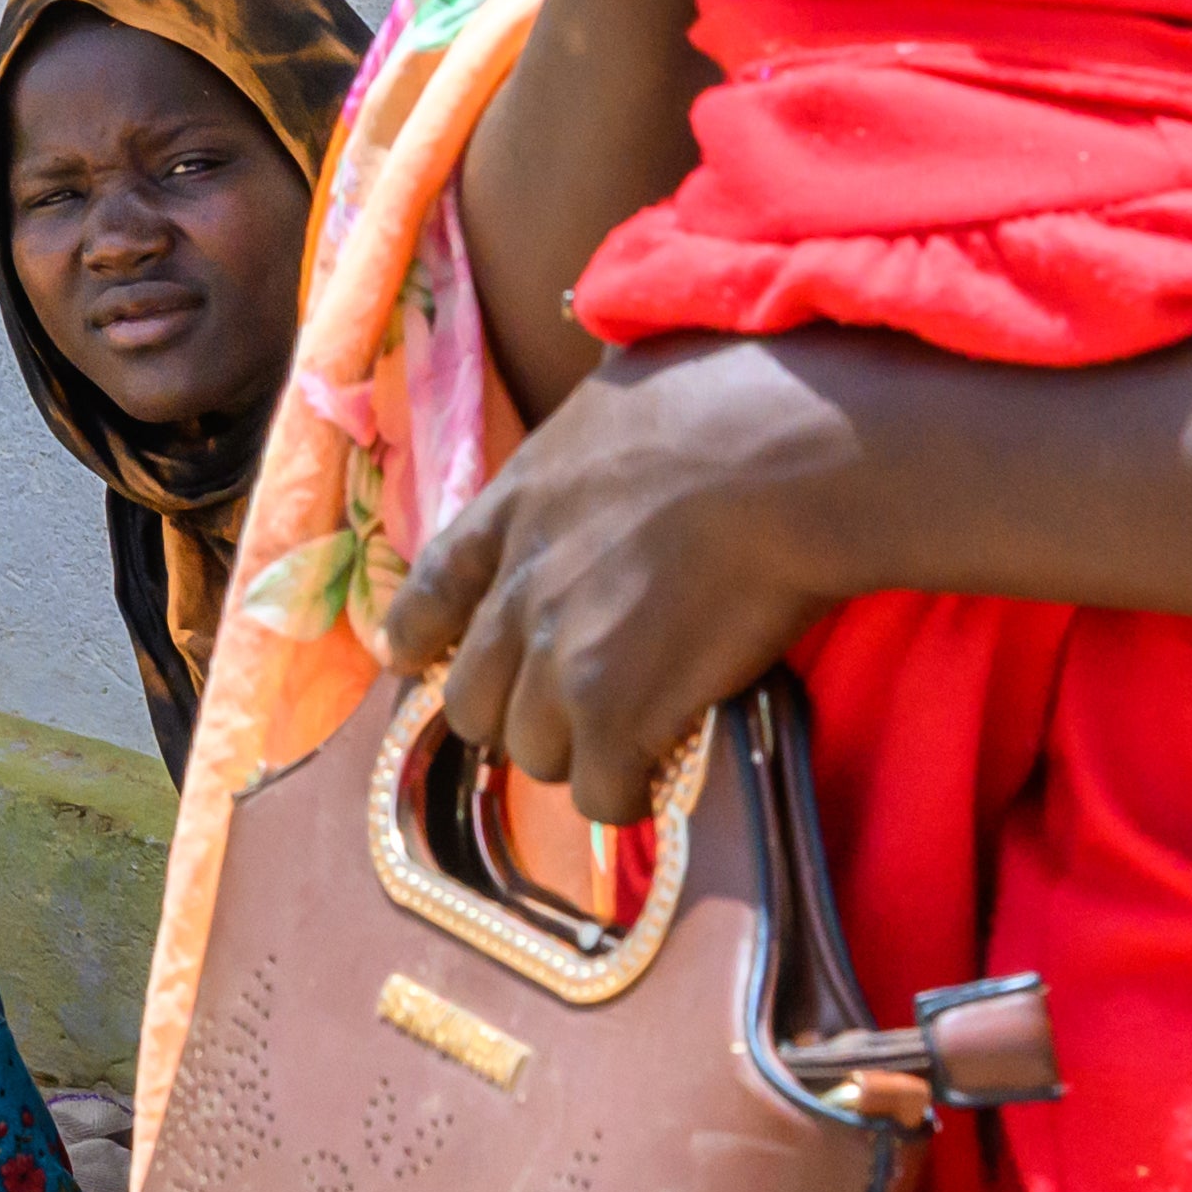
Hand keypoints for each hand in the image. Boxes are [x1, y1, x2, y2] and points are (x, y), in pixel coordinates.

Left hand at [380, 325, 871, 810]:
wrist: (781, 457)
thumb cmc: (721, 403)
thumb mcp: (613, 397)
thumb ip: (587, 441)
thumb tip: (607, 426)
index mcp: (511, 508)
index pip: (430, 588)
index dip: (416, 633)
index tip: (410, 658)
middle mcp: (515, 591)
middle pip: (471, 699)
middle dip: (515, 714)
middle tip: (572, 712)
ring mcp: (556, 657)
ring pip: (531, 753)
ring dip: (578, 756)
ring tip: (629, 740)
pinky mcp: (615, 712)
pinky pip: (599, 794)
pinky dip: (628, 794)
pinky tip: (659, 776)